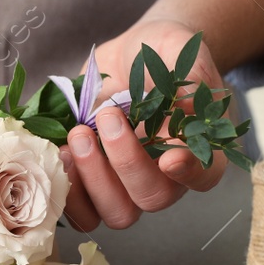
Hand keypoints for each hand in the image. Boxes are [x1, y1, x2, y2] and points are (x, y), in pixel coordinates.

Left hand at [59, 17, 228, 231]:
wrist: (130, 54)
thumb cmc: (163, 52)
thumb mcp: (180, 51)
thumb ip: (190, 76)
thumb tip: (185, 110)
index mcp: (199, 147)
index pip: (204, 176)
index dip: (188, 174)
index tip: (169, 157)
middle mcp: (166, 176)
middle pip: (152, 198)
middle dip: (125, 163)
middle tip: (107, 118)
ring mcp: (128, 184)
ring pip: (116, 213)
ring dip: (92, 180)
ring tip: (78, 135)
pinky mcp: (94, 183)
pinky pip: (81, 210)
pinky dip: (67, 189)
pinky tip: (59, 151)